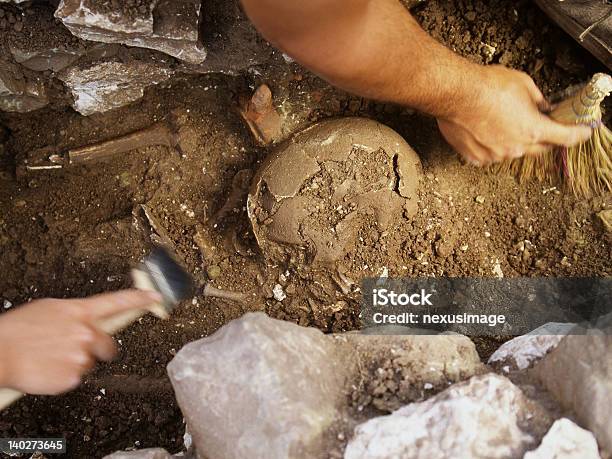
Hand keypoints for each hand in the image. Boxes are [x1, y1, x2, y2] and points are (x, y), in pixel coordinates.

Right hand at [0, 290, 160, 394]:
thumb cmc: (17, 330)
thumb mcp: (50, 310)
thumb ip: (75, 314)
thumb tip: (87, 319)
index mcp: (80, 312)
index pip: (118, 302)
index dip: (140, 299)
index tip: (156, 298)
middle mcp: (85, 333)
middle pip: (108, 344)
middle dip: (98, 347)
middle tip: (76, 348)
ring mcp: (81, 356)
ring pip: (90, 362)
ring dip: (77, 361)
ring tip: (52, 356)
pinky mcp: (72, 378)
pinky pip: (76, 378)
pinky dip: (64, 375)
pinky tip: (48, 367)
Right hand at [437, 65, 591, 165]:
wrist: (456, 94)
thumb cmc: (487, 86)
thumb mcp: (523, 84)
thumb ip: (538, 100)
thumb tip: (543, 107)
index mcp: (533, 130)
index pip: (565, 137)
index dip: (578, 134)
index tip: (583, 132)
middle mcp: (516, 147)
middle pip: (540, 149)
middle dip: (545, 138)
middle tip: (541, 126)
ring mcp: (495, 155)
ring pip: (513, 152)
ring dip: (514, 141)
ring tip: (502, 122)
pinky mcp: (476, 158)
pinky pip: (490, 155)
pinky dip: (491, 146)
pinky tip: (485, 131)